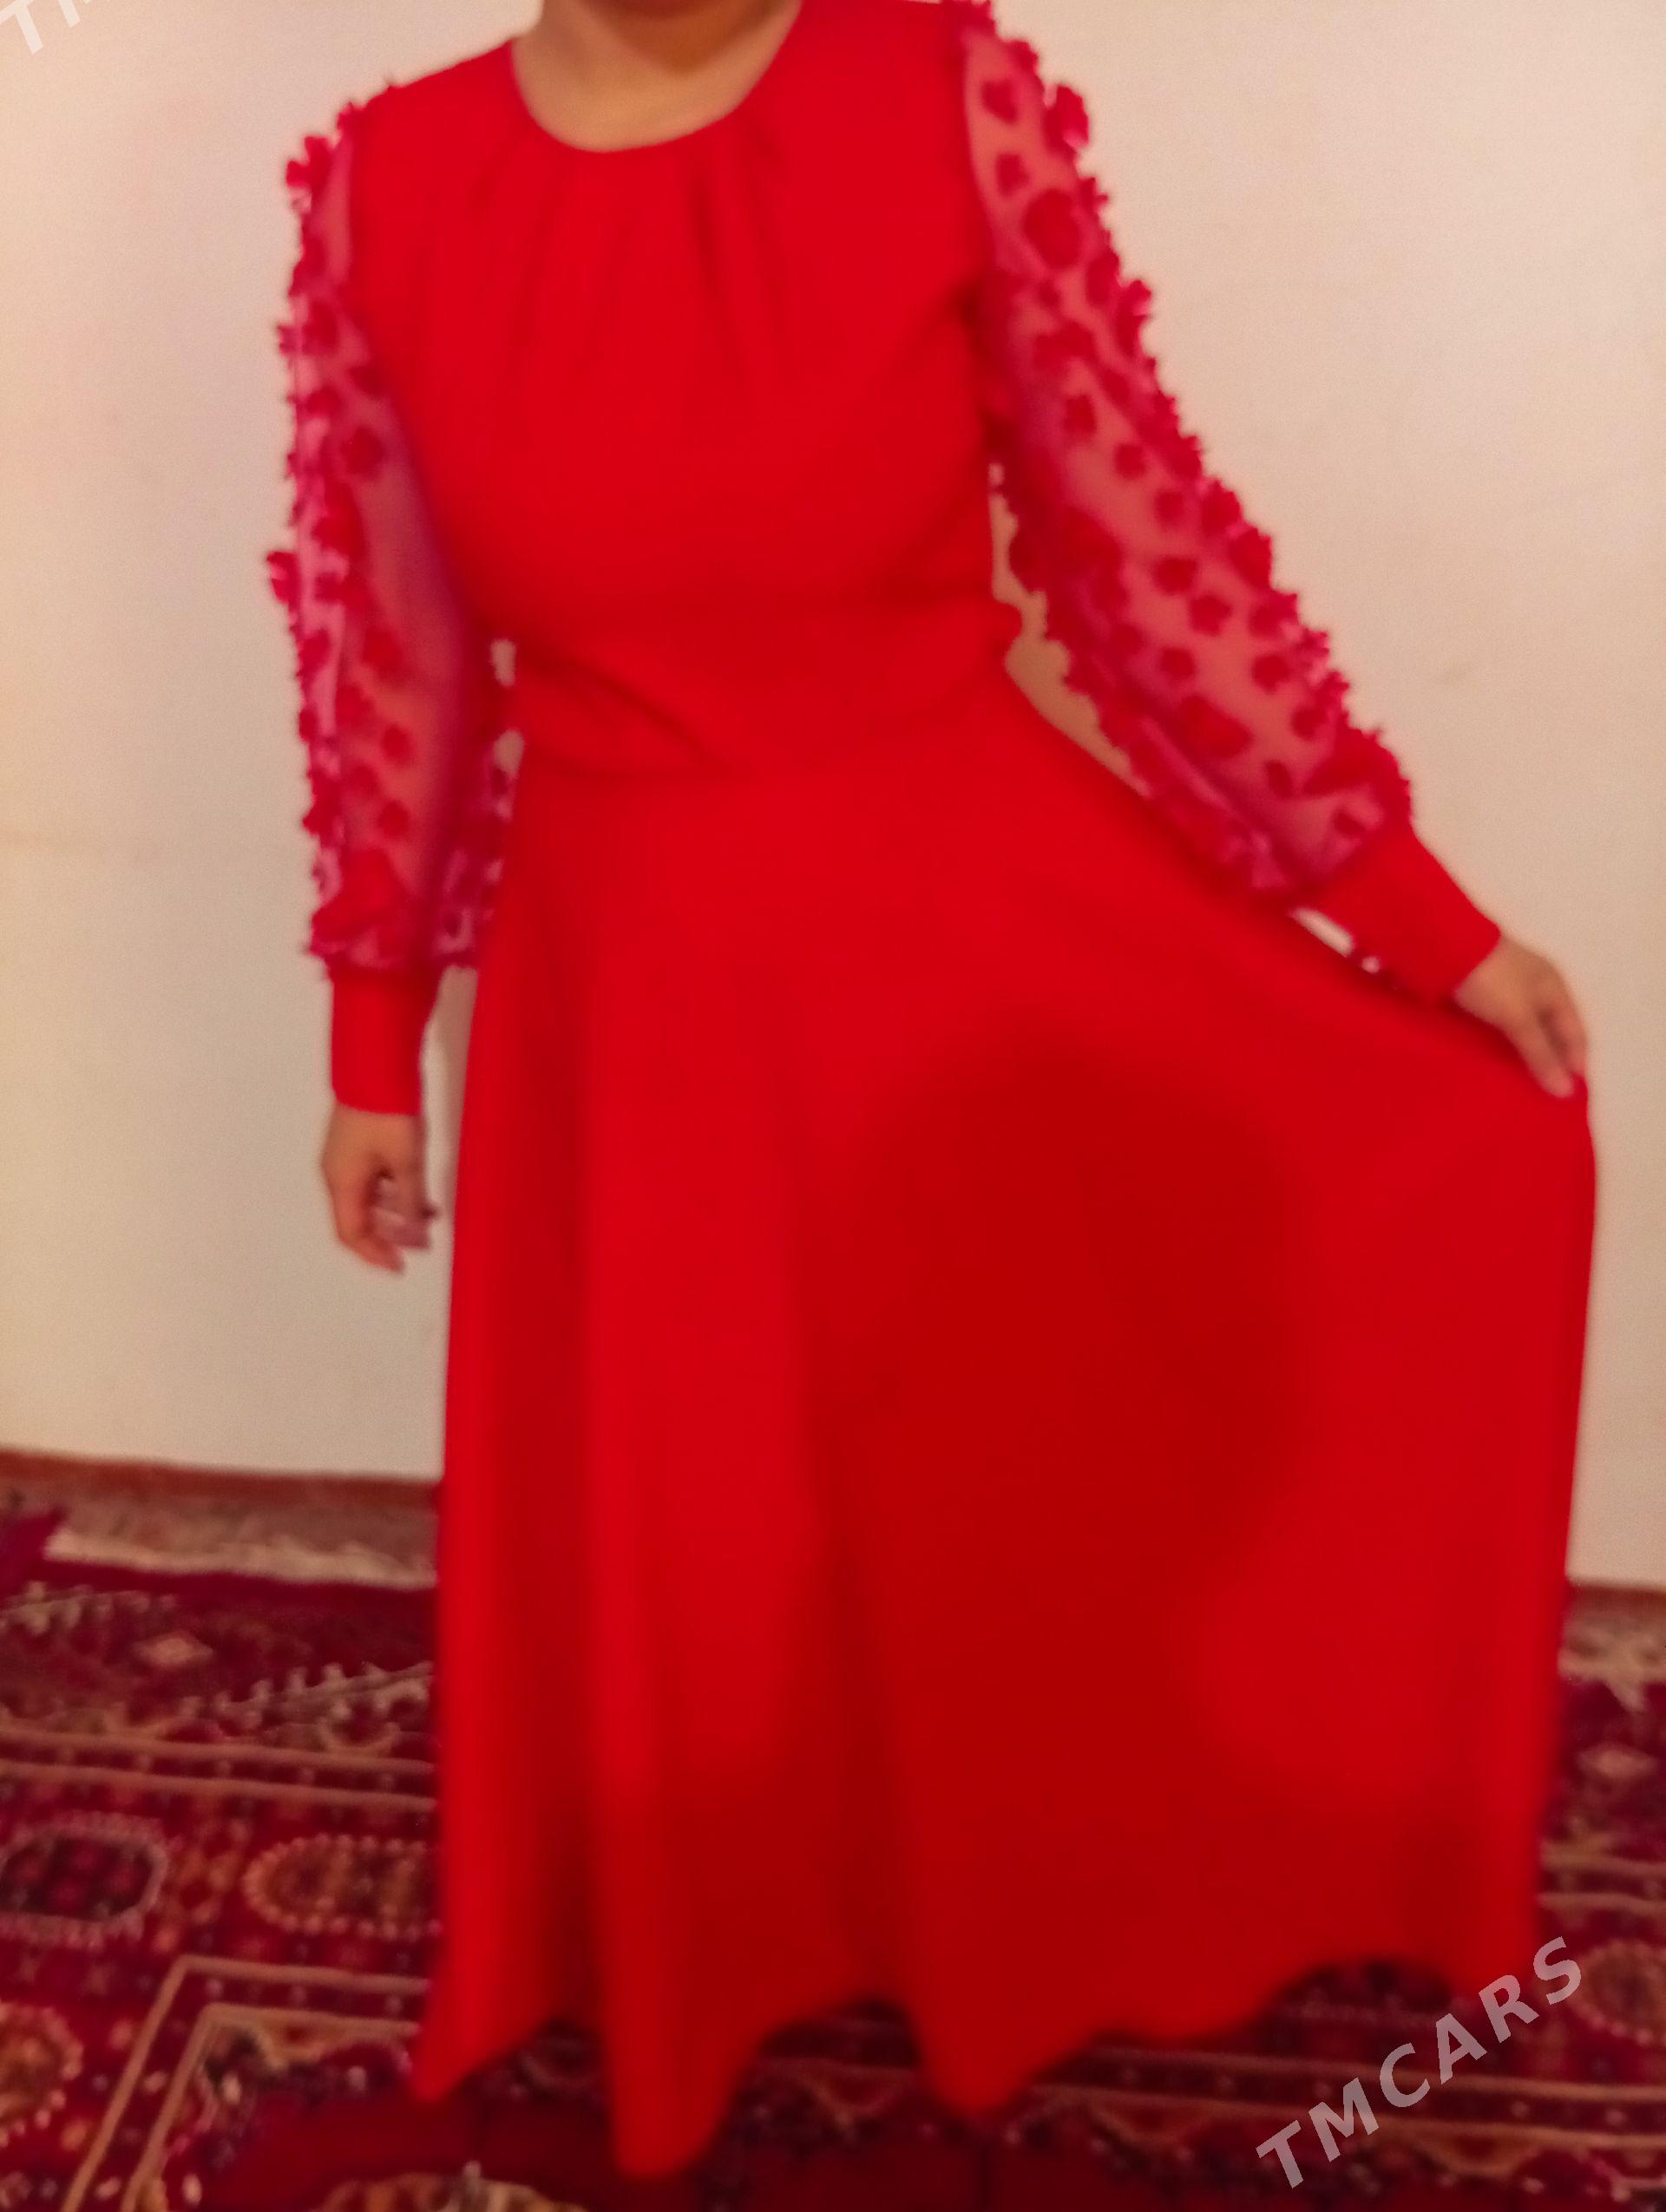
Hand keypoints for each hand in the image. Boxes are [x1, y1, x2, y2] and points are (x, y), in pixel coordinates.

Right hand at [320, 1105, 435, 1271]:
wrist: (377, 1065)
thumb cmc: (387, 1114)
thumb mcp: (406, 1163)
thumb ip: (410, 1204)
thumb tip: (416, 1240)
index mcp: (342, 1182)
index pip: (351, 1234)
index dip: (375, 1254)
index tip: (401, 1266)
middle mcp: (339, 1174)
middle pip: (358, 1219)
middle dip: (388, 1236)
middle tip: (420, 1244)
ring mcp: (348, 1157)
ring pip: (369, 1199)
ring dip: (396, 1213)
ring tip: (430, 1217)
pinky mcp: (360, 1143)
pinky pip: (375, 1179)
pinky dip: (396, 1191)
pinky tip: (422, 1192)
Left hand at [1452, 937, 1588, 1098]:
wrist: (1442, 945)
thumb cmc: (1490, 980)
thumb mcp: (1519, 1017)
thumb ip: (1540, 1053)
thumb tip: (1566, 1091)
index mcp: (1555, 988)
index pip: (1575, 1033)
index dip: (1575, 1064)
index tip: (1571, 1099)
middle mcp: (1537, 987)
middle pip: (1552, 1032)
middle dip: (1551, 1062)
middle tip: (1546, 1099)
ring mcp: (1509, 989)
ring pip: (1526, 1029)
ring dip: (1525, 1055)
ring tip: (1520, 1087)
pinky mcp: (1482, 993)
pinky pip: (1501, 1026)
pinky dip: (1502, 1045)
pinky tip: (1494, 1062)